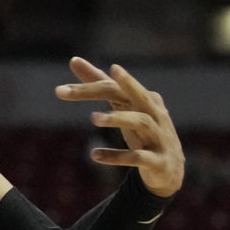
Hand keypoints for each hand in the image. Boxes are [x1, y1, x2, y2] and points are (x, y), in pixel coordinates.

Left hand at [55, 57, 183, 196]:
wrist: (169, 170)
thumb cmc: (142, 130)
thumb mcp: (122, 105)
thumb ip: (99, 83)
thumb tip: (74, 60)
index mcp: (144, 99)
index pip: (114, 88)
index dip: (87, 88)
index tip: (60, 91)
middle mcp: (155, 114)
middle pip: (135, 95)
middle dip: (114, 89)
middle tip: (84, 90)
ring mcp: (159, 137)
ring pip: (141, 121)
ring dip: (118, 118)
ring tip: (93, 118)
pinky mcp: (158, 161)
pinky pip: (138, 157)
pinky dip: (117, 156)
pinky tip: (95, 155)